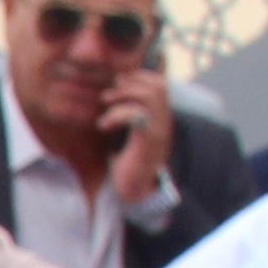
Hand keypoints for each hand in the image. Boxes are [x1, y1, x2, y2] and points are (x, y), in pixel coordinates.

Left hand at [100, 65, 177, 207]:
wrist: (135, 190)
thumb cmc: (127, 161)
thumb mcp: (127, 132)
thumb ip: (126, 113)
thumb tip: (108, 93)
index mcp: (160, 116)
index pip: (160, 83)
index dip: (138, 77)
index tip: (116, 84)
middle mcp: (164, 121)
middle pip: (158, 86)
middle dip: (131, 82)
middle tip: (109, 94)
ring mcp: (159, 130)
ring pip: (150, 96)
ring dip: (123, 96)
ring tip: (105, 105)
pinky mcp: (148, 142)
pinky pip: (138, 115)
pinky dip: (117, 115)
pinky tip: (104, 126)